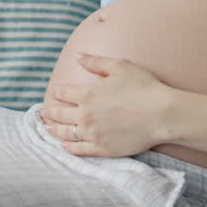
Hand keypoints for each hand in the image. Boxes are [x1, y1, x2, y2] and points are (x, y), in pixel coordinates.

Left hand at [41, 53, 172, 157]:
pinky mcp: (101, 149)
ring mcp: (92, 133)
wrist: (162, 115)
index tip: (54, 92)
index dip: (57, 92)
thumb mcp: (120, 66)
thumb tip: (77, 56)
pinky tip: (64, 145)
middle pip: (60, 114)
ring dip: (54, 130)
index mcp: (87, 93)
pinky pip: (78, 149)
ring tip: (47, 129)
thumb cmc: (144, 87)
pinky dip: (68, 147)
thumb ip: (96, 62)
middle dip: (50, 112)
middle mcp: (85, 114)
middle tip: (44, 113)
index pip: (63, 93)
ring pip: (65, 133)